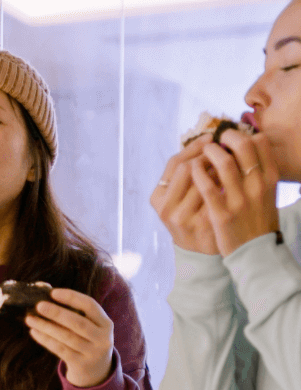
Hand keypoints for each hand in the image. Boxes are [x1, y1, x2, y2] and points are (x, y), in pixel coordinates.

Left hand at [25, 289, 113, 387]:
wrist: (97, 371)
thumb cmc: (88, 340)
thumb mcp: (91, 327)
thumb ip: (75, 313)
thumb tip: (46, 298)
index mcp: (106, 323)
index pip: (90, 305)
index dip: (72, 297)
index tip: (53, 292)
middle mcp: (103, 338)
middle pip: (78, 322)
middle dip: (56, 313)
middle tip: (39, 305)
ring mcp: (93, 353)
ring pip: (66, 337)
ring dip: (46, 326)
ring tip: (30, 319)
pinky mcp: (81, 364)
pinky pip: (60, 349)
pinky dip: (45, 339)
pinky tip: (34, 331)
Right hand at [150, 134, 219, 254]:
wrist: (200, 253)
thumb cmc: (191, 218)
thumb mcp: (177, 198)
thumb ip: (183, 175)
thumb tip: (202, 139)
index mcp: (157, 199)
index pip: (174, 163)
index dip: (193, 147)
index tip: (209, 137)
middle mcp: (167, 209)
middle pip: (187, 167)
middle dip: (207, 154)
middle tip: (222, 148)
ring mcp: (184, 217)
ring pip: (203, 178)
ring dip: (218, 166)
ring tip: (228, 163)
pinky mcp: (204, 223)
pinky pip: (217, 193)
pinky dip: (226, 181)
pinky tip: (233, 178)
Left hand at [192, 130, 279, 256]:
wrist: (256, 253)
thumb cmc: (258, 221)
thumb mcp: (267, 194)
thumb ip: (257, 174)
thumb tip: (242, 150)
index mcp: (271, 179)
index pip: (260, 143)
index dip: (242, 134)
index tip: (230, 136)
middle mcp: (257, 186)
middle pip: (243, 147)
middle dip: (226, 137)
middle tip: (215, 138)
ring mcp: (240, 200)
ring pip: (224, 163)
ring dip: (209, 152)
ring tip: (203, 152)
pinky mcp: (222, 214)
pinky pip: (207, 187)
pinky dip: (198, 173)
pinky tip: (193, 169)